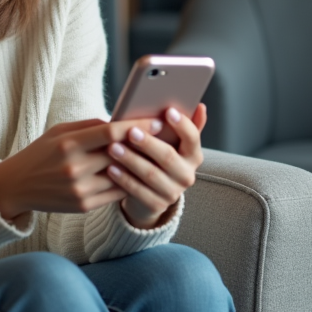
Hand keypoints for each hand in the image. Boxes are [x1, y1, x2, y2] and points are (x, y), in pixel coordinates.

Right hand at [0, 118, 166, 221]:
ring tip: (158, 155)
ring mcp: (80, 189)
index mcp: (68, 144)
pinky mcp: (84, 205)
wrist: (17, 186)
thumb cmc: (41, 153)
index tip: (156, 121)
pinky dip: (129, 182)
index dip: (136, 126)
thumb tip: (122, 122)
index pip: (111, 132)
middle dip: (145, 144)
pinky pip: (116, 192)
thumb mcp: (59, 131)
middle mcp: (75, 167)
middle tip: (166, 136)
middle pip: (121, 154)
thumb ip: (90, 127)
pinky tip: (140, 174)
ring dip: (141, 166)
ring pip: (122, 175)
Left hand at [107, 104, 206, 229]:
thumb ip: (186, 126)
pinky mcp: (157, 205)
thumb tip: (200, 106)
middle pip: (168, 157)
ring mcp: (173, 192)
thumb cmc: (159, 157)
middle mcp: (187, 175)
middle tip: (130, 131)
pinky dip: (124, 179)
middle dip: (148, 143)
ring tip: (113, 147)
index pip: (193, 138)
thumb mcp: (173, 142)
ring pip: (150, 174)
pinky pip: (138, 191)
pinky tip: (111, 168)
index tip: (168, 111)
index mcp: (193, 155)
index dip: (182, 125)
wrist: (152, 193)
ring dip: (131, 160)